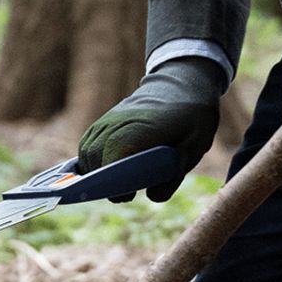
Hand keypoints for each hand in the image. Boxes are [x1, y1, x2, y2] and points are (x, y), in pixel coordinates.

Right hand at [76, 55, 228, 200]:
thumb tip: (151, 196)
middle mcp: (119, 121)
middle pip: (95, 156)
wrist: (182, 85)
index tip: (125, 195)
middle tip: (125, 196)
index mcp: (142, 127)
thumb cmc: (191, 118)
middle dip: (103, 181)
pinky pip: (87, 143)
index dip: (112, 178)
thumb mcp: (194, 148)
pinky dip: (92, 161)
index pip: (114, 153)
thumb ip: (173, 175)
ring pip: (87, 151)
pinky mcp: (104, 120)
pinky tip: (108, 171)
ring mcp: (108, 118)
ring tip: (117, 185)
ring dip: (95, 172)